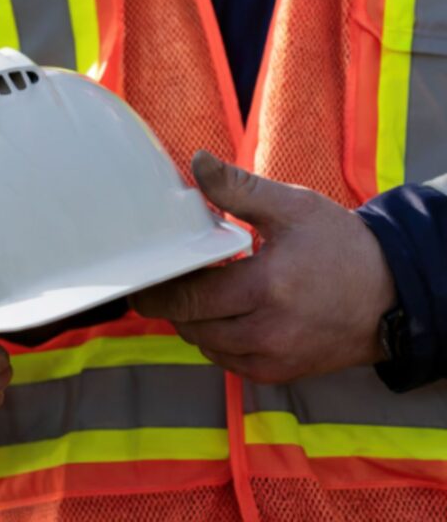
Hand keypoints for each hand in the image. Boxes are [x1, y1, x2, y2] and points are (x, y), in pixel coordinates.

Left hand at [130, 151, 395, 382]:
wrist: (392, 295)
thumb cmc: (342, 248)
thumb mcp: (293, 207)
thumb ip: (238, 188)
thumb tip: (198, 162)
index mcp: (266, 288)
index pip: (188, 296)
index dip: (159, 288)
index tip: (145, 275)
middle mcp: (267, 332)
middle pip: (190, 323)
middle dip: (173, 302)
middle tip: (168, 279)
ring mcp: (272, 358)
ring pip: (204, 344)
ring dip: (193, 321)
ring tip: (201, 292)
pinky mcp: (277, 374)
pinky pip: (226, 359)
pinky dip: (216, 339)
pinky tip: (225, 314)